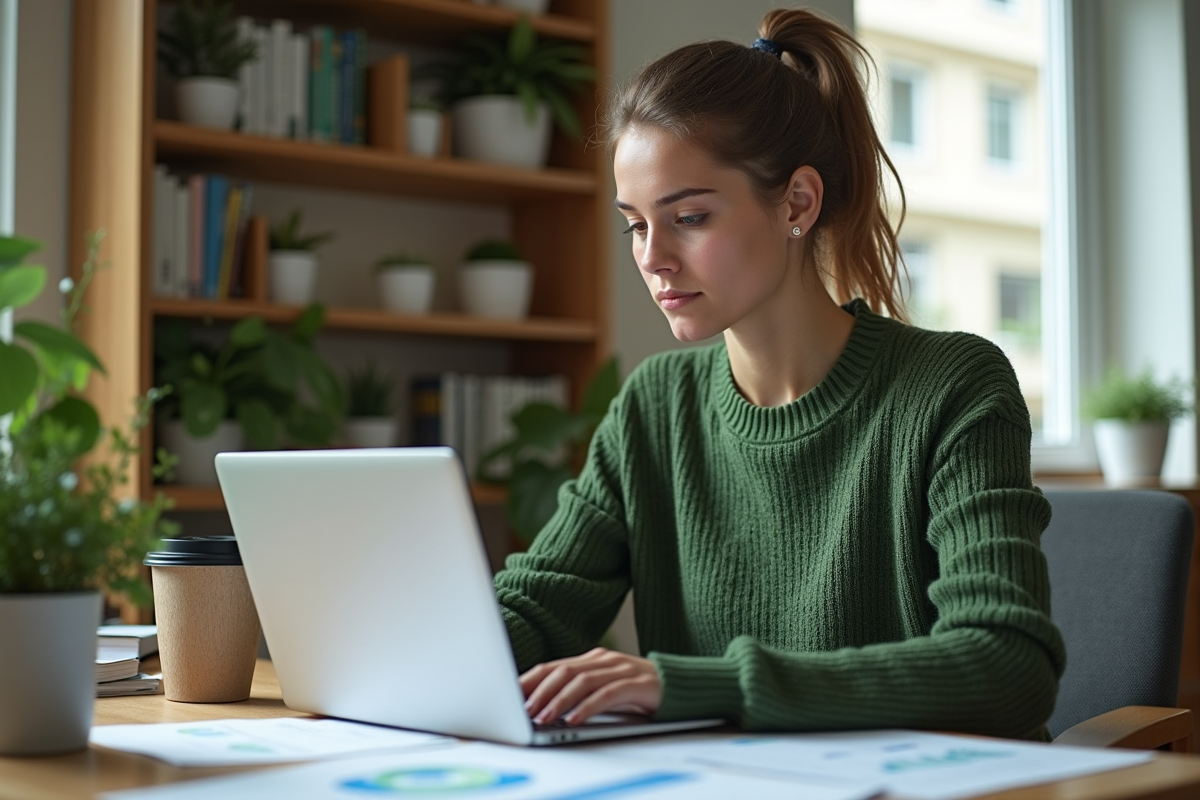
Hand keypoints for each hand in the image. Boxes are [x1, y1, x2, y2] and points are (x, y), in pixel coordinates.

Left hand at [519, 647, 661, 725]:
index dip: (530, 679)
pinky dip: (588, 707)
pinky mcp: (638, 684)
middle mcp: (604, 660)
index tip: (510, 694)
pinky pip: (608, 694)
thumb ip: (579, 691)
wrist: (682, 686)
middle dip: (540, 691)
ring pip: (582, 681)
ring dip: (559, 700)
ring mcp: (622, 669)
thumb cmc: (639, 691)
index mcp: (593, 659)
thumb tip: (542, 707)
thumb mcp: (605, 688)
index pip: (554, 665)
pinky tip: (575, 719)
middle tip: (524, 709)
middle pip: (564, 671)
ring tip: (544, 717)